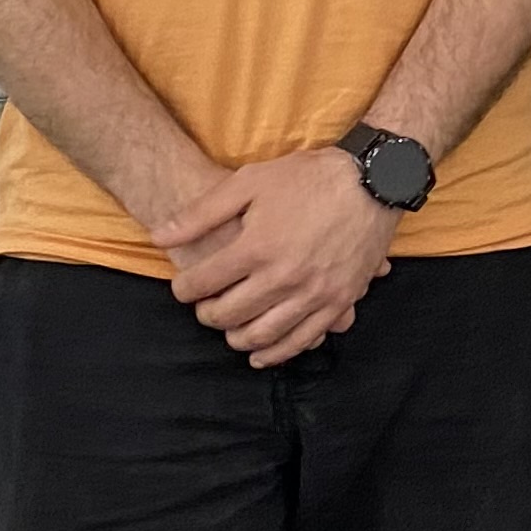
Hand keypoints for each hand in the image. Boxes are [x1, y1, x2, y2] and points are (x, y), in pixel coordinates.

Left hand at [155, 146, 399, 366]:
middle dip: (207, 314)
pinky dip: (276, 353)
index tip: (183, 288)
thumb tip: (159, 237)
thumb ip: (200, 213)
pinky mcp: (338, 302)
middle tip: (204, 307)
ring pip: (261, 334)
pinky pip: (302, 340)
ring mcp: (313, 293)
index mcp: (255, 247)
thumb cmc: (307, 177)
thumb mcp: (248, 182)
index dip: (184, 289)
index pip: (202, 284)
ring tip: (229, 328)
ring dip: (236, 337)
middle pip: (227, 314)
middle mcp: (282, 277)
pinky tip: (260, 354)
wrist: (370, 182)